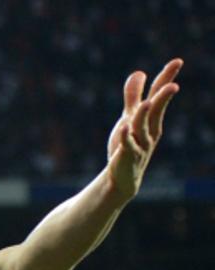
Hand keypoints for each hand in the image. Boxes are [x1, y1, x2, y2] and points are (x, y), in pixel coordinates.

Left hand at [106, 58, 180, 202]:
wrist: (122, 176)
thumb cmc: (129, 143)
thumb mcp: (130, 117)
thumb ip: (133, 96)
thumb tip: (139, 72)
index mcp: (151, 119)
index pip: (159, 96)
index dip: (167, 78)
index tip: (178, 61)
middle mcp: (149, 130)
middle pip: (156, 111)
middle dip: (163, 98)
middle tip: (173, 86)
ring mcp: (139, 144)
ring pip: (141, 128)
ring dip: (143, 116)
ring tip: (144, 103)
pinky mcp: (127, 157)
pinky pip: (127, 146)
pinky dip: (125, 137)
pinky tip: (123, 128)